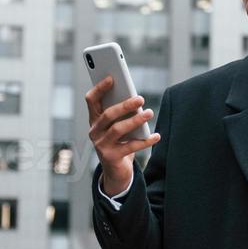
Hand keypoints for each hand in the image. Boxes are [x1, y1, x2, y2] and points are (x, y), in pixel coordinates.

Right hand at [85, 75, 157, 192]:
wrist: (116, 170)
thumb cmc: (120, 141)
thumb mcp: (118, 125)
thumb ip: (122, 112)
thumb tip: (136, 98)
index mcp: (94, 119)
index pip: (91, 100)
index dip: (99, 88)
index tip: (112, 78)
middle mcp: (94, 132)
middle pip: (108, 115)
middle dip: (124, 105)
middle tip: (140, 98)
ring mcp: (101, 145)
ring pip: (118, 129)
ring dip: (135, 120)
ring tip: (149, 113)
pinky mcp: (111, 157)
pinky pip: (130, 147)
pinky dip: (145, 141)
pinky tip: (156, 136)